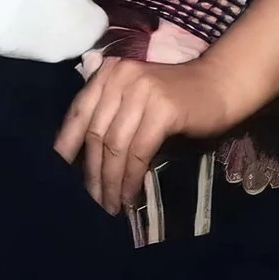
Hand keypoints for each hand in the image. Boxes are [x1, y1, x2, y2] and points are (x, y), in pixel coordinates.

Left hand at [55, 56, 242, 213]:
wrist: (221, 85)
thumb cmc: (177, 97)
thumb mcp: (135, 98)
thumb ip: (110, 116)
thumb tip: (81, 161)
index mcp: (109, 73)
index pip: (78, 112)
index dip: (66, 146)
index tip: (58, 176)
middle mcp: (121, 77)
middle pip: (95, 133)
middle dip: (91, 173)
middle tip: (91, 201)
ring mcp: (142, 91)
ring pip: (115, 146)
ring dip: (111, 181)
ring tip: (111, 205)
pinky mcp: (163, 110)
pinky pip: (138, 152)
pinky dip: (131, 178)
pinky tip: (130, 195)